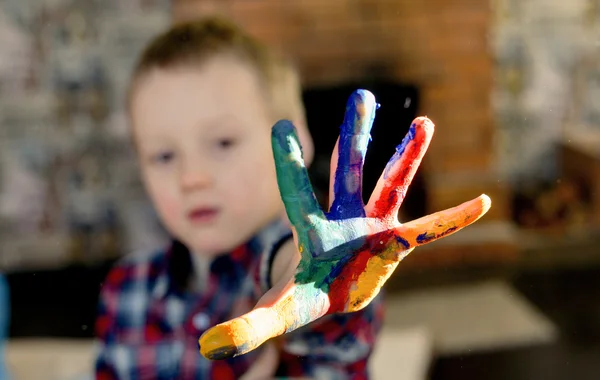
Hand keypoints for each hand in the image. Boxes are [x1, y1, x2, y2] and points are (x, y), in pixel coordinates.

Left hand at [199, 89, 490, 359]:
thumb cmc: (306, 293)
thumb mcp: (279, 312)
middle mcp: (343, 218)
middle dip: (354, 136)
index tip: (278, 126)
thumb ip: (247, 326)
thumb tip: (206, 347)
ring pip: (391, 184)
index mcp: (312, 230)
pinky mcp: (396, 241)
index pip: (295, 193)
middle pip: (348, 172)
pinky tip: (482, 203)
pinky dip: (453, 219)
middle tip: (361, 95)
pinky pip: (430, 230)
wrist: (335, 291)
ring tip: (425, 123)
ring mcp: (373, 225)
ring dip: (407, 156)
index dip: (288, 163)